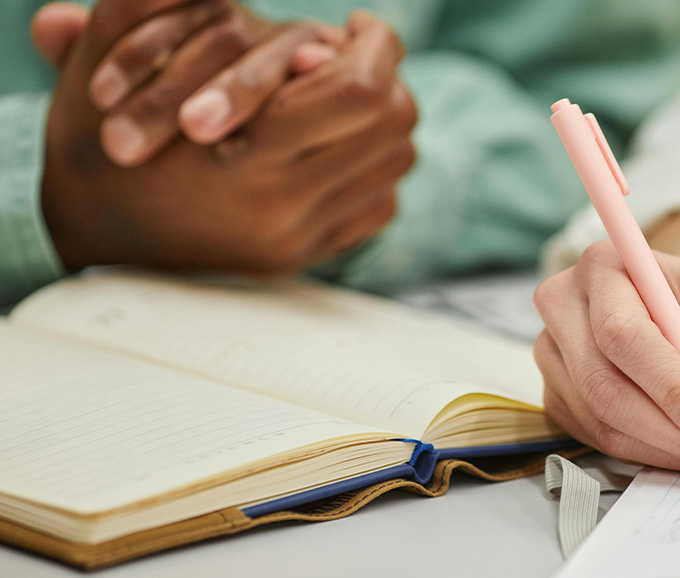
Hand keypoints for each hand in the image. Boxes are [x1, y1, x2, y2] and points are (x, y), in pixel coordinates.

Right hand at [42, 5, 416, 272]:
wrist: (87, 228)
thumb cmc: (97, 136)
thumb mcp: (106, 60)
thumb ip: (152, 7)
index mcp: (242, 154)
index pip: (361, 91)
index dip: (377, 44)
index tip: (359, 24)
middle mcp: (282, 204)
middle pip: (394, 122)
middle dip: (387, 77)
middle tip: (358, 59)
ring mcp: (298, 236)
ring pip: (396, 161)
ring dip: (382, 121)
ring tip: (348, 98)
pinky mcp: (306, 255)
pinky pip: (380, 204)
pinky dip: (372, 168)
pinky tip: (338, 145)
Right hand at [533, 205, 679, 471]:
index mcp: (603, 266)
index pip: (623, 335)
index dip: (671, 388)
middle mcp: (563, 305)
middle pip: (604, 386)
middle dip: (672, 429)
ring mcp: (551, 353)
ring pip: (601, 421)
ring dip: (666, 448)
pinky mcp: (556, 395)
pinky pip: (596, 440)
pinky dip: (650, 453)